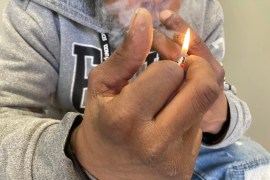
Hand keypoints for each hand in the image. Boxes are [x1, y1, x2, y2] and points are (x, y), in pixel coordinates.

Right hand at [71, 8, 218, 178]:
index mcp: (125, 118)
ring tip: (169, 98)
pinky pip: (200, 127)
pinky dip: (189, 115)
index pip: (170, 72)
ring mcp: (173, 159)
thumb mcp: (103, 85)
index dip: (167, 63)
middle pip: (201, 89)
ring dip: (191, 93)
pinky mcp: (185, 169)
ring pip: (205, 106)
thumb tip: (144, 18)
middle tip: (182, 69)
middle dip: (196, 68)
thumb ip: (126, 53)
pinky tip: (170, 120)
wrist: (103, 169)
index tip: (157, 69)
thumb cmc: (101, 122)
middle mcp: (153, 143)